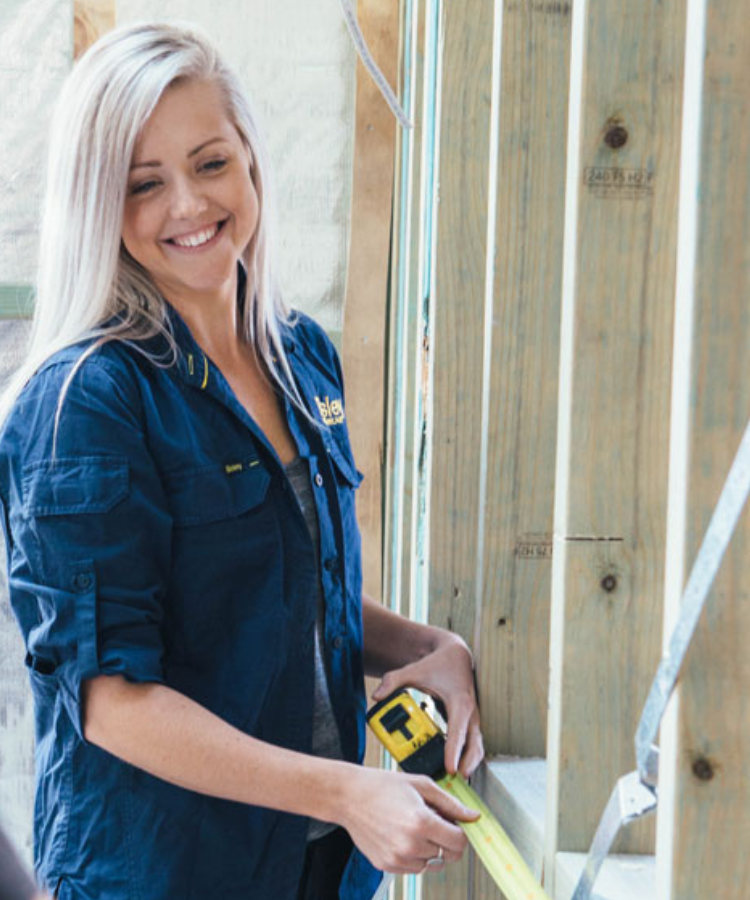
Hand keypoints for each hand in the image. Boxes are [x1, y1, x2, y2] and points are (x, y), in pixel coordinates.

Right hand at [339, 766, 478, 873]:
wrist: (349, 796)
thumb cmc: (382, 785)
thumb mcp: (421, 784)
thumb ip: (450, 803)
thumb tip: (472, 816)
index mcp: (421, 822)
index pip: (459, 842)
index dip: (461, 832)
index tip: (456, 824)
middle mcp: (410, 844)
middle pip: (448, 855)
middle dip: (448, 840)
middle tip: (436, 823)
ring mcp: (398, 858)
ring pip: (432, 863)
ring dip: (431, 849)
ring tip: (416, 827)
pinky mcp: (387, 866)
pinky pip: (414, 868)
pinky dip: (415, 856)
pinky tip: (404, 835)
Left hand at [371, 634, 483, 777]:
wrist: (456, 655)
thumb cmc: (438, 664)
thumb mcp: (414, 670)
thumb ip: (394, 681)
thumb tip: (377, 696)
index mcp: (458, 702)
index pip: (458, 731)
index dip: (454, 751)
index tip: (451, 769)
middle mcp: (470, 712)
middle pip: (474, 744)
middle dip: (468, 763)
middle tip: (456, 780)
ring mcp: (472, 718)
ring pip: (477, 745)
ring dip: (470, 762)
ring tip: (457, 780)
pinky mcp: (470, 722)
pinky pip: (472, 743)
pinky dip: (467, 756)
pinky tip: (455, 768)